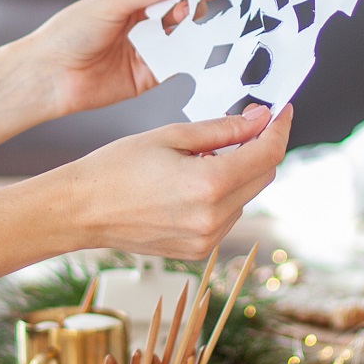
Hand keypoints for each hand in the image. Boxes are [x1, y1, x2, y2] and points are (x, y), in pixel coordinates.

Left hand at [12, 0, 201, 118]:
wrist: (49, 76)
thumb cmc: (69, 33)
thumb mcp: (112, 3)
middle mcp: (142, 21)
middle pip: (182, 10)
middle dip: (199, 7)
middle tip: (216, 4)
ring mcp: (147, 48)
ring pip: (183, 37)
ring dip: (196, 32)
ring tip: (209, 27)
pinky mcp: (149, 75)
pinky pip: (177, 65)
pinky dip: (190, 59)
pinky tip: (200, 52)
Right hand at [57, 105, 291, 259]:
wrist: (81, 211)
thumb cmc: (115, 169)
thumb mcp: (171, 136)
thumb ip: (222, 129)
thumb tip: (259, 120)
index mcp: (209, 184)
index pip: (267, 153)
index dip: (279, 128)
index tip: (281, 112)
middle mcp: (213, 218)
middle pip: (263, 176)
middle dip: (259, 148)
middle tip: (243, 126)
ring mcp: (207, 239)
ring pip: (246, 197)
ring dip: (238, 173)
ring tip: (199, 159)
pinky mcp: (198, 251)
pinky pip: (227, 217)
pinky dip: (221, 196)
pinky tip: (190, 184)